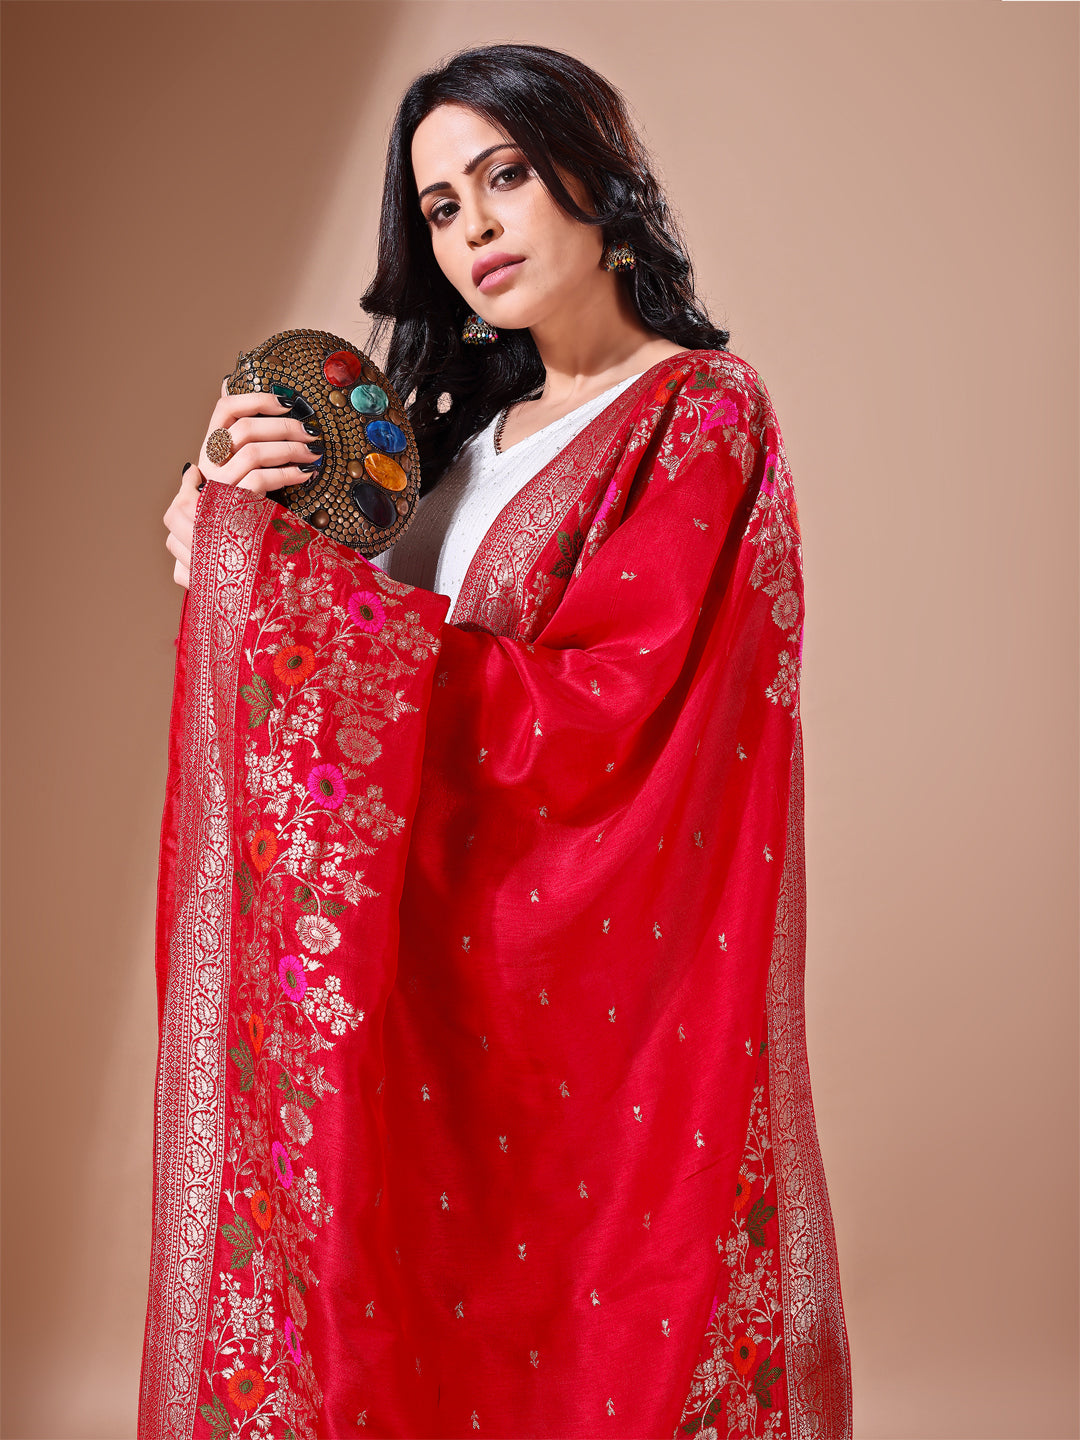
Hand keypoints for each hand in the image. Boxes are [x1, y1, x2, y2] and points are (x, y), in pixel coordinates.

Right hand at [164, 379, 322, 588]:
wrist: (236, 579)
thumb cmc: (246, 533)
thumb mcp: (247, 491)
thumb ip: (247, 456)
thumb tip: (248, 408)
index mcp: (209, 459)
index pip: (224, 410)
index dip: (255, 398)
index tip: (286, 402)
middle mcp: (205, 472)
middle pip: (242, 426)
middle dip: (283, 426)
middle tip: (310, 433)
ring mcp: (213, 490)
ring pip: (251, 449)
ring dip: (289, 448)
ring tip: (311, 455)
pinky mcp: (227, 509)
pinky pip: (259, 478)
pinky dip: (287, 473)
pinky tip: (304, 477)